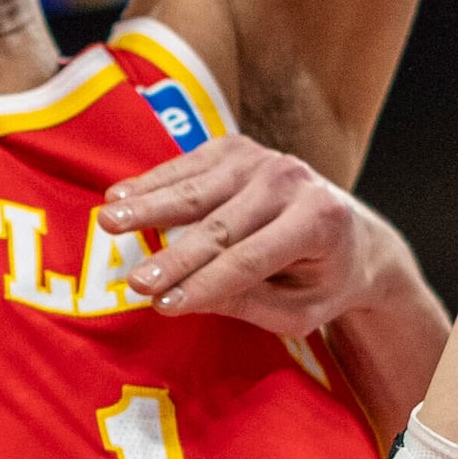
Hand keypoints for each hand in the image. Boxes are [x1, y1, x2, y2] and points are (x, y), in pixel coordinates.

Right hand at [98, 137, 423, 339]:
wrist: (350, 233)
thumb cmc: (323, 281)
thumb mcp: (298, 310)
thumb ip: (247, 302)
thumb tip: (183, 299)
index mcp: (319, 222)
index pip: (252, 259)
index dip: (205, 284)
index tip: (164, 306)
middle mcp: (294, 181)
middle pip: (221, 224)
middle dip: (173, 256)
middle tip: (134, 281)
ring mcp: (264, 159)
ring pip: (198, 189)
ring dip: (150, 207)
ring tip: (107, 222)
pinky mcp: (238, 148)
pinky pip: (190, 166)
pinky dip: (154, 182)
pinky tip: (121, 196)